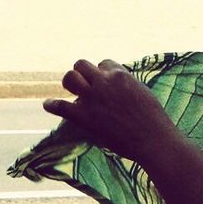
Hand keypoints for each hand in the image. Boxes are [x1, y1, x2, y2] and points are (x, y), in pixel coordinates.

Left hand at [43, 59, 171, 160]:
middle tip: (85, 85)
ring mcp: (92, 98)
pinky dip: (51, 105)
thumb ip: (129, 86)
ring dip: (70, 83)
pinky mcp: (84, 116)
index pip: (104, 63)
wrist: (153, 140)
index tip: (104, 83)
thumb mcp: (144, 93)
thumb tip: (123, 87)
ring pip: (69, 78)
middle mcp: (104, 82)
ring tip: (72, 92)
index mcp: (120, 75)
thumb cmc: (154, 120)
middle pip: (82, 65)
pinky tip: (48, 105)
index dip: (103, 73)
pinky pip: (60, 105)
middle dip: (82, 73)